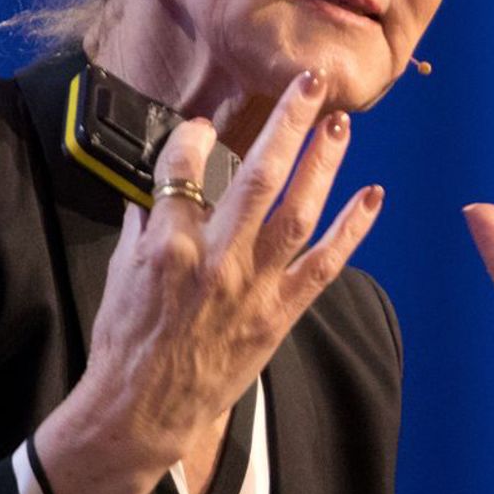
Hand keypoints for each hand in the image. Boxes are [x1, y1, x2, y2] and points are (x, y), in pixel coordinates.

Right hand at [34, 69, 383, 493]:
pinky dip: (352, 230)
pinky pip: (324, 266)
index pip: (185, 167)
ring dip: (323, 164)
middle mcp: (215, 259)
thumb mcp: (119, 272)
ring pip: (298, 212)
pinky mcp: (277, 315)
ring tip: (340, 125)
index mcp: (167, 244)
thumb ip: (145, 224)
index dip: (197, 136)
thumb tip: (161, 187)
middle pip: (258, 175)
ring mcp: (251, 287)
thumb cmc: (126, 341)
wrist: (142, 411)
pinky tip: (373, 197)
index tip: (206, 122)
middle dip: (286, 123)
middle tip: (309, 82)